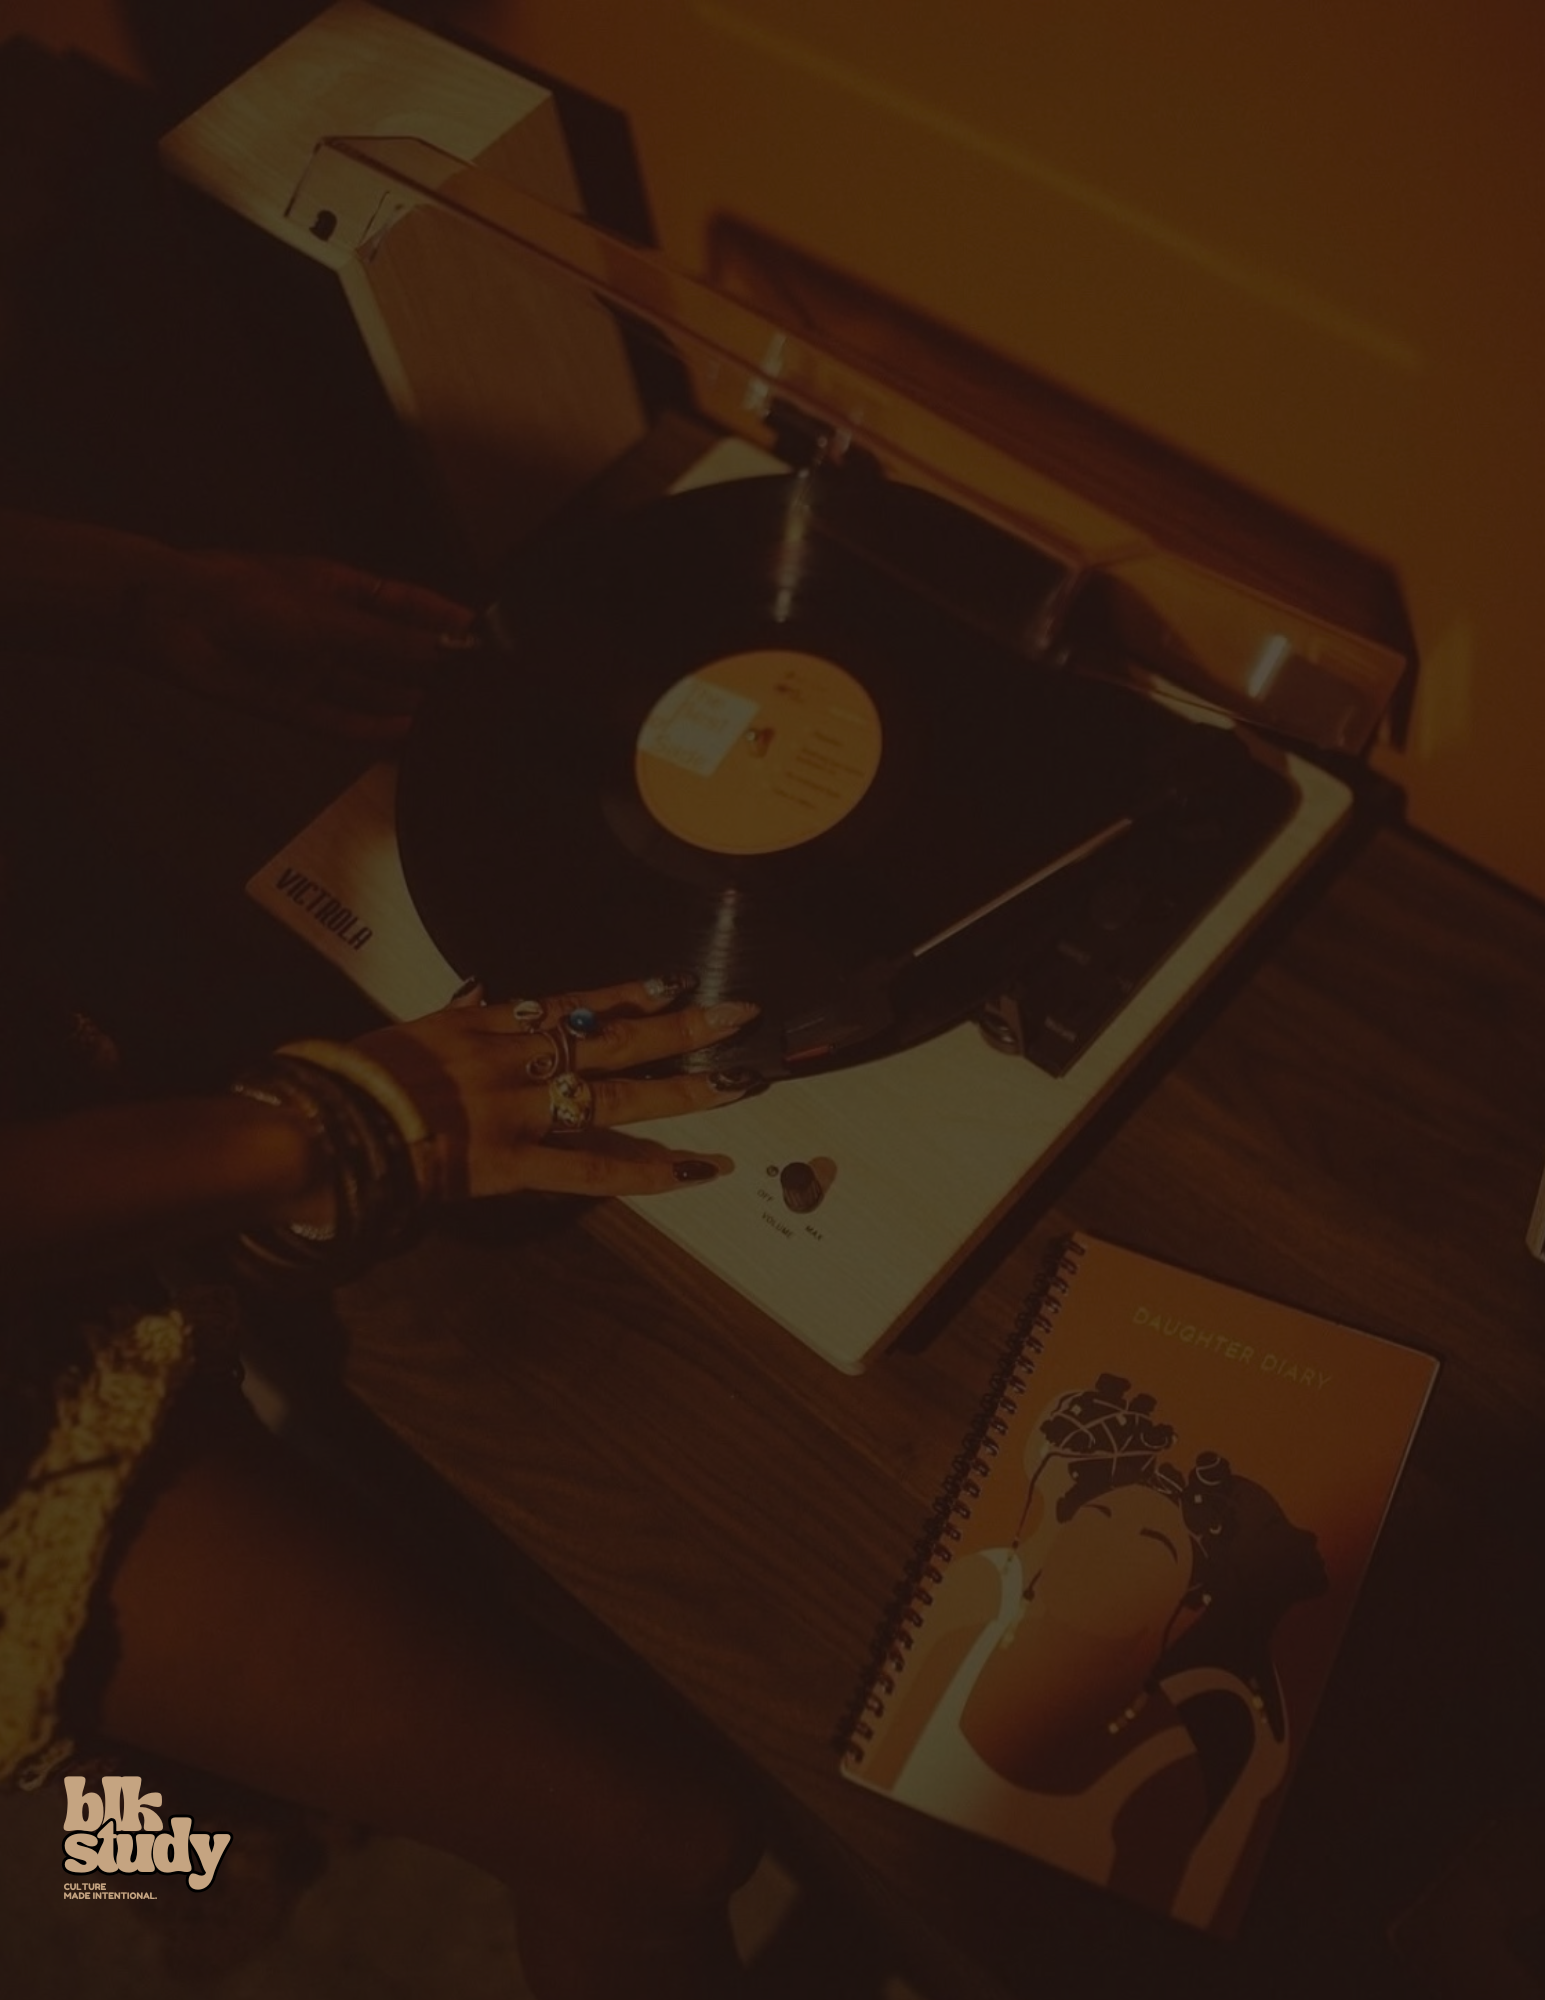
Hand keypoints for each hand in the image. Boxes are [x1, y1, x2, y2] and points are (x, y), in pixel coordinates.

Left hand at [135, 549, 476, 742]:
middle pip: (393, 655)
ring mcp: (313, 670)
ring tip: (454, 725)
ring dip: (408, 707)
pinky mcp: (293, 706)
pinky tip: (406, 738)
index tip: (487, 638)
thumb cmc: (249, 595)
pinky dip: (371, 731)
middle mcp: (333, 632)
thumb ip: (389, 641)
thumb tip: (448, 653)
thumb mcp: (329, 615)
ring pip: (372, 693)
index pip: (408, 606)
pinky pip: (340, 722)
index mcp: (342, 591)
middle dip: (433, 671)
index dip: (445, 622)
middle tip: (482, 693)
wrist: (172, 621)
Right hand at [352, 975, 763, 1199]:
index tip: (673, 983)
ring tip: (737, 1084)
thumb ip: (456, 1015)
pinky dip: (641, 1171)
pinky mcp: (511, 1162)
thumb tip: (479, 992)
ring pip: (616, 1096)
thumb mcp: (409, 1030)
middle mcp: (513, 1058)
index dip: (627, 994)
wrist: (319, 1127)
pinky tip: (689, 1171)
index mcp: (486, 1025)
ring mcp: (518, 1110)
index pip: (573, 1004)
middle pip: (615, 1039)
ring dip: (682, 1090)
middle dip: (682, 1028)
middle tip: (739, 1016)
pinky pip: (588, 1168)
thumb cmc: (352, 1081)